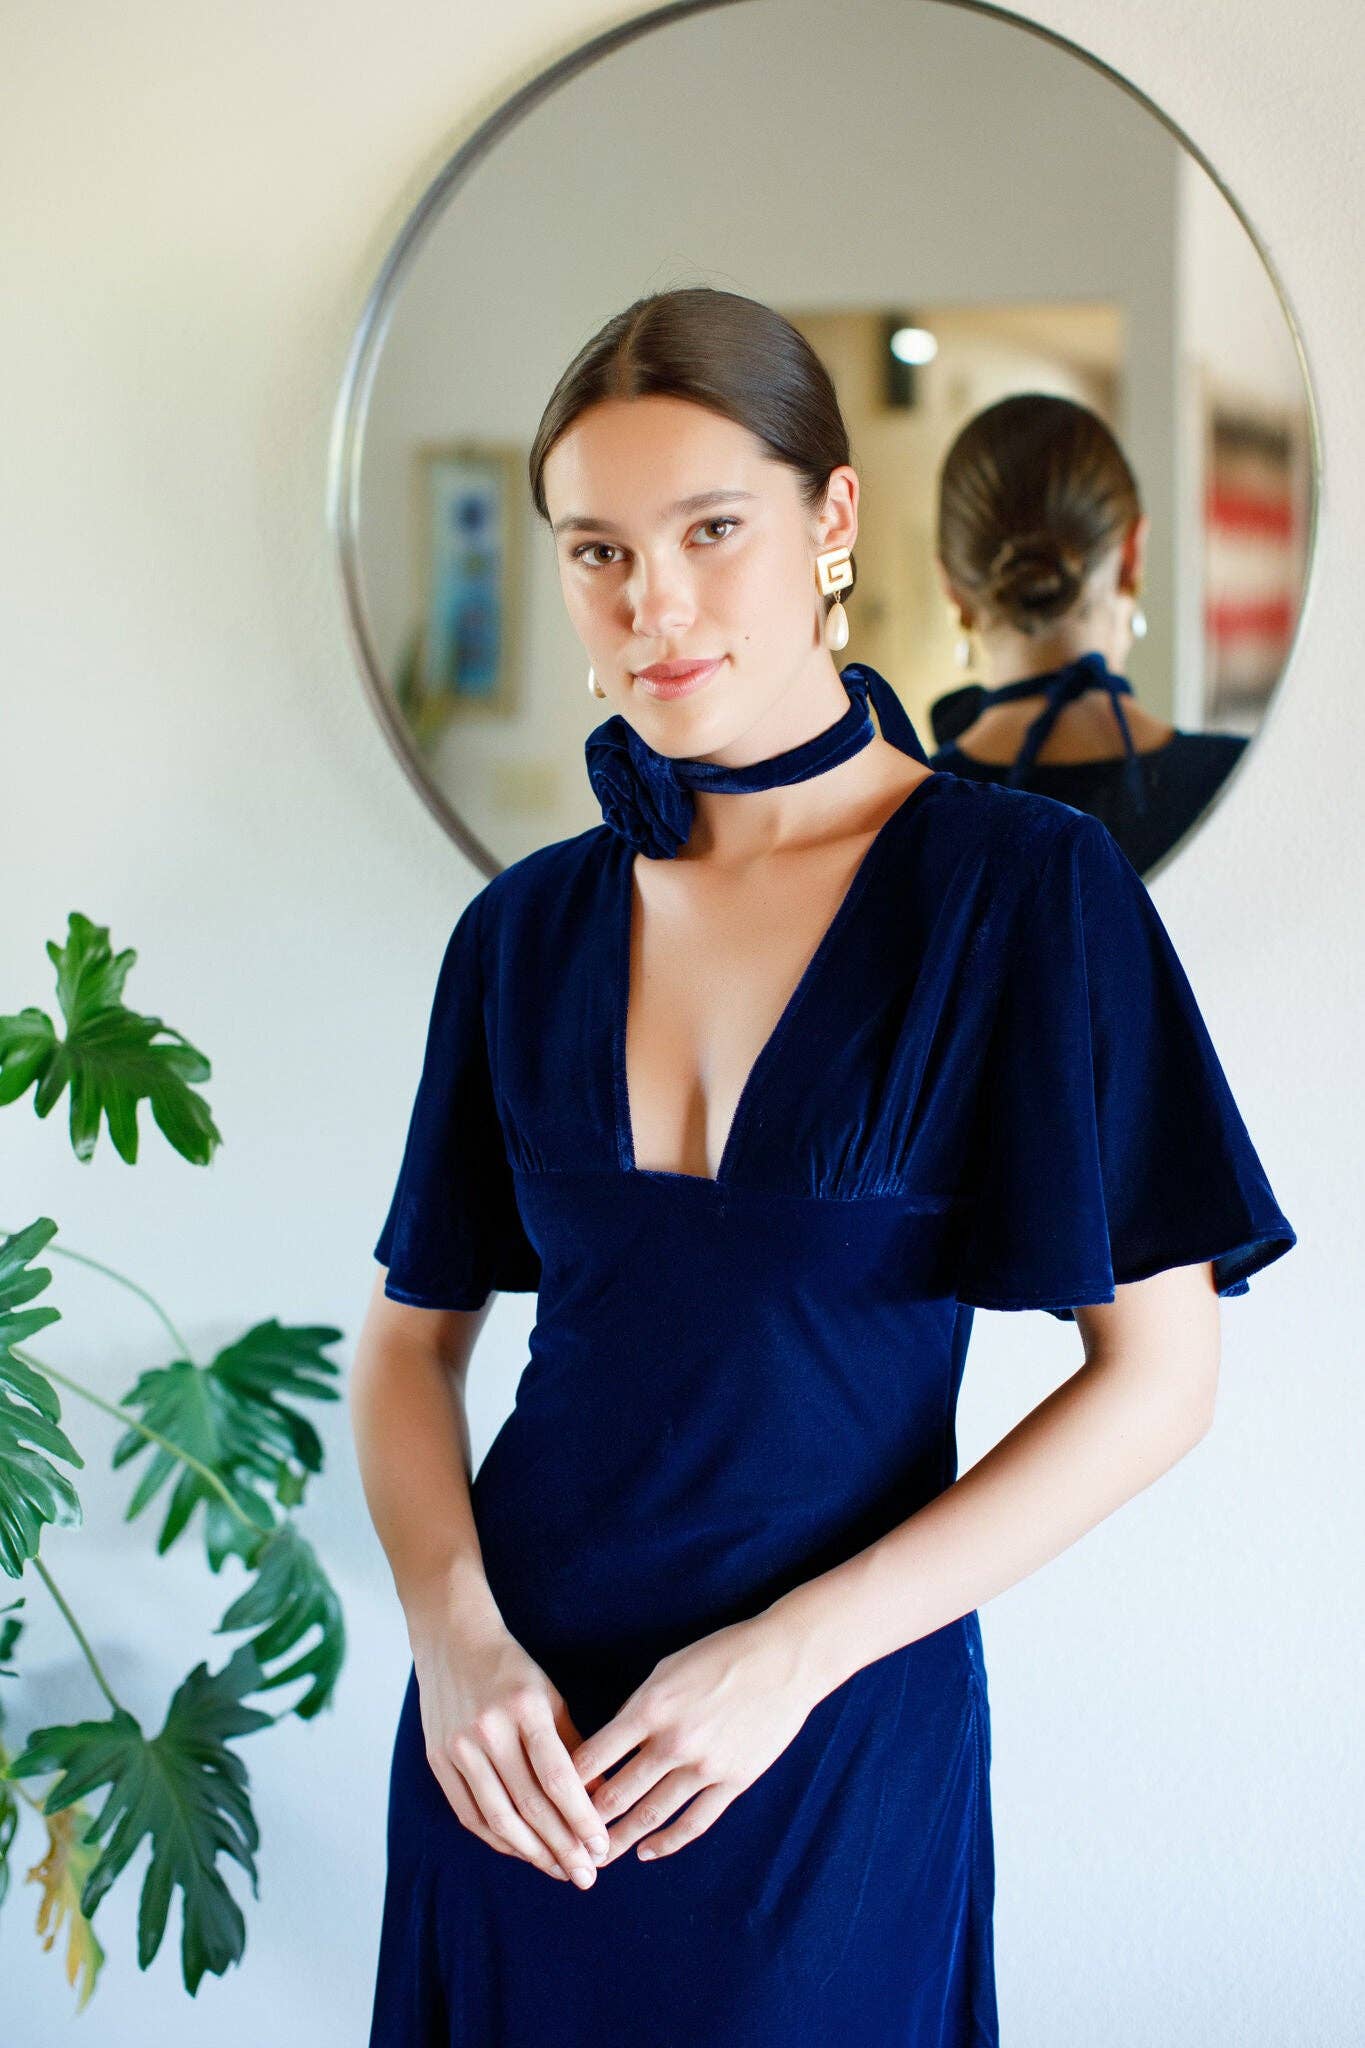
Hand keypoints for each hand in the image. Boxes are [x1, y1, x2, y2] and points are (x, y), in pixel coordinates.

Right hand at [412, 1614, 611, 1887]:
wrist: (453, 1642)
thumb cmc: (513, 1672)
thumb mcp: (551, 1698)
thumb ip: (574, 1748)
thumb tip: (600, 1801)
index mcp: (524, 1709)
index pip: (557, 1777)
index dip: (581, 1819)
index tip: (602, 1848)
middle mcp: (488, 1730)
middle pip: (529, 1805)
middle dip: (562, 1847)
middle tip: (587, 1875)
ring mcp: (458, 1747)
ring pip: (498, 1818)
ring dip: (532, 1853)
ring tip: (559, 1871)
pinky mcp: (437, 1760)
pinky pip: (470, 1813)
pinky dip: (498, 1839)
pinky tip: (523, 1851)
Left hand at [568, 1612, 820, 1867]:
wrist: (784, 1660)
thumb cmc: (720, 1655)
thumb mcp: (666, 1670)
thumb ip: (636, 1710)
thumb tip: (607, 1748)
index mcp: (650, 1708)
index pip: (594, 1757)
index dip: (567, 1783)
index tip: (549, 1799)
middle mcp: (673, 1742)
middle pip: (616, 1795)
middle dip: (586, 1822)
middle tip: (564, 1840)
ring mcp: (705, 1766)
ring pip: (651, 1815)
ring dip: (620, 1840)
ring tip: (598, 1857)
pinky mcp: (733, 1782)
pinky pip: (694, 1823)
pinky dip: (668, 1842)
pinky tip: (648, 1852)